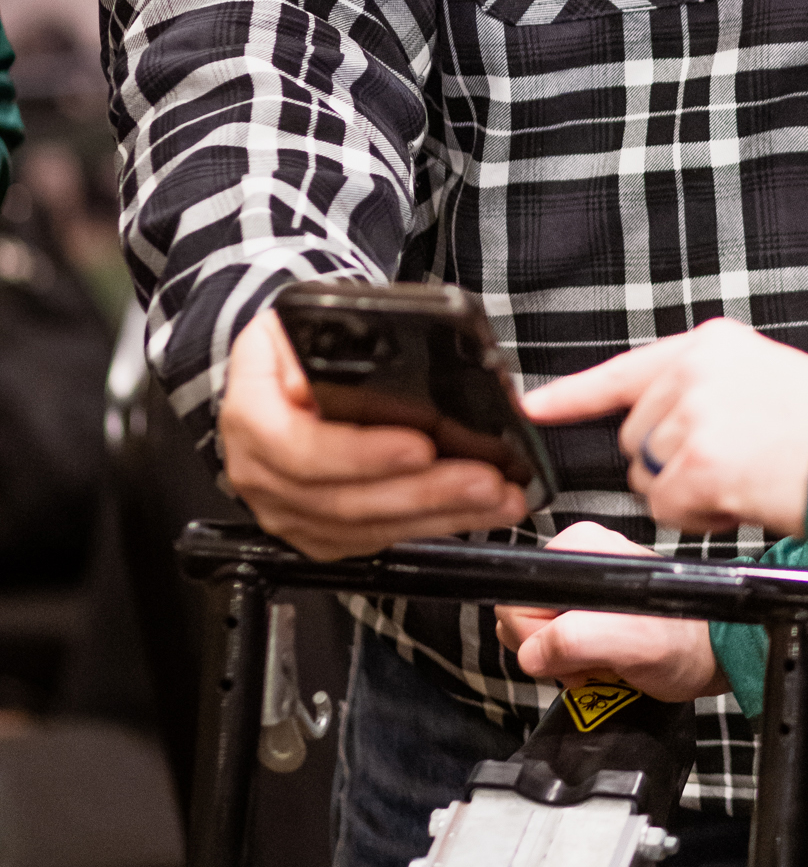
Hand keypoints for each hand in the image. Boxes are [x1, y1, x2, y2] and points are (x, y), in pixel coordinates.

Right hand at [219, 307, 530, 559]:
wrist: (280, 374)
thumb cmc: (296, 348)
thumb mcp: (297, 325)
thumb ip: (317, 345)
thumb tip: (332, 378)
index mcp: (250, 417)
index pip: (302, 450)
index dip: (362, 455)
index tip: (421, 446)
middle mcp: (260, 474)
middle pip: (343, 501)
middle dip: (423, 492)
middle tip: (483, 478)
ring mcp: (287, 511)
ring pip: (366, 529)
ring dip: (439, 515)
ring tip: (498, 496)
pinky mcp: (318, 532)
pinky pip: (375, 541)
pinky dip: (431, 526)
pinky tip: (475, 510)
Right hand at [493, 521, 723, 700]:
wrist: (712, 655)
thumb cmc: (684, 644)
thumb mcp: (632, 643)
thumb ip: (576, 640)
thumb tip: (533, 651)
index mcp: (578, 550)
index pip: (515, 600)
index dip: (537, 639)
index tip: (574, 653)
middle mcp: (575, 560)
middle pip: (520, 616)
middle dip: (551, 652)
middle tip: (593, 660)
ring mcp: (579, 584)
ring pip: (534, 633)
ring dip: (562, 659)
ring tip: (603, 660)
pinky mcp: (585, 607)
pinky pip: (551, 640)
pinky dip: (571, 660)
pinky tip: (602, 661)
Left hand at [523, 316, 807, 535]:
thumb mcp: (770, 375)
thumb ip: (713, 386)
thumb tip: (671, 417)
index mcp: (712, 344)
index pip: (626, 369)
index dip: (573, 393)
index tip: (535, 406)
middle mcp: (695, 372)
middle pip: (638, 436)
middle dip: (672, 464)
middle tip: (734, 465)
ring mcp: (692, 416)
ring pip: (650, 476)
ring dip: (689, 494)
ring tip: (746, 478)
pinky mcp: (696, 463)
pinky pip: (668, 508)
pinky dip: (700, 517)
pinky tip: (742, 498)